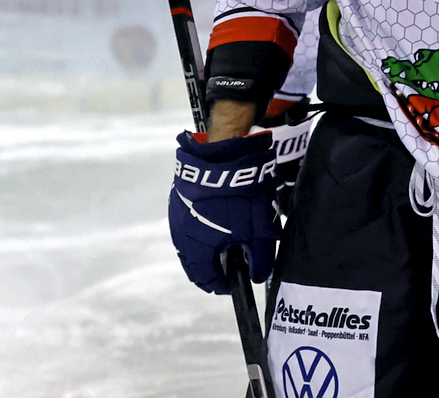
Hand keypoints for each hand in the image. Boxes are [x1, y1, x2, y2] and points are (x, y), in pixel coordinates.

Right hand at [169, 130, 278, 293]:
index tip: (235, 284)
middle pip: (194, 263)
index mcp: (197, 249)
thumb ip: (260, 258)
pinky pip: (189, 224)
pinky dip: (202, 231)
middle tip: (230, 268)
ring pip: (190, 243)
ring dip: (206, 249)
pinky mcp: (179, 199)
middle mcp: (181, 236)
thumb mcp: (260, 230)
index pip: (206, 278)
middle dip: (212, 269)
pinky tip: (218, 223)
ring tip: (227, 245)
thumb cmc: (241, 196)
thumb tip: (256, 277)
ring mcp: (177, 216)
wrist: (222, 154)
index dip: (222, 285)